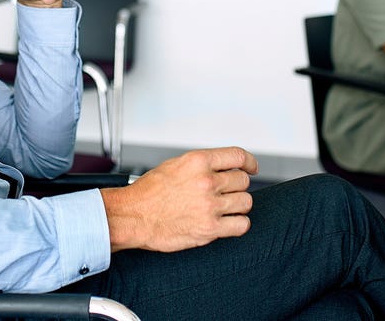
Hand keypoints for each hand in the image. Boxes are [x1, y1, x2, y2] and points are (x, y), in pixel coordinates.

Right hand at [100, 147, 257, 252]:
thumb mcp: (174, 165)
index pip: (238, 156)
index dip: (249, 162)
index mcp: (198, 162)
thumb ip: (200, 165)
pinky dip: (238, 223)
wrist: (133, 216)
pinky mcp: (210, 229)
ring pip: (245, 202)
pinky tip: (229, 222)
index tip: (251, 168)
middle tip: (227, 192)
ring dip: (238, 205)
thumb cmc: (148, 193)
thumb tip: (222, 167)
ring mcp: (210, 206)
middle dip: (236, 186)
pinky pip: (242, 225)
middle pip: (242, 181)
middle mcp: (207, 182)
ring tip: (226, 207)